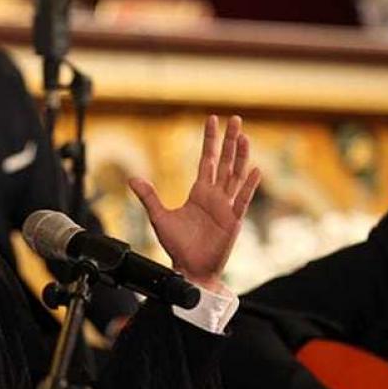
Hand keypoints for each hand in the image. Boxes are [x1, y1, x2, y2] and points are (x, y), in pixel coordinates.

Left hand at [129, 115, 260, 291]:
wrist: (190, 269)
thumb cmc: (177, 246)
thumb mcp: (159, 217)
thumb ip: (149, 196)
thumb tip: (132, 178)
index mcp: (200, 193)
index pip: (207, 160)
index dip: (210, 140)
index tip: (213, 120)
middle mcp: (215, 196)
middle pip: (225, 162)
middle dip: (229, 141)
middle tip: (235, 119)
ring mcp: (226, 207)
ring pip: (235, 176)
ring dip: (240, 157)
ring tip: (243, 137)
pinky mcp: (233, 221)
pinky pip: (241, 200)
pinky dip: (248, 186)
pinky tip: (255, 170)